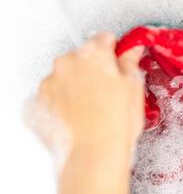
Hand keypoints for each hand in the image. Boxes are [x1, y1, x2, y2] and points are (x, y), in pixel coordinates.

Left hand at [36, 32, 144, 157]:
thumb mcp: (134, 87)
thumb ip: (130, 62)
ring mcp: (49, 84)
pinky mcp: (37, 105)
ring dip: (76, 87)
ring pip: (65, 78)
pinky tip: (78, 119)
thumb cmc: (117, 124)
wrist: (95, 155)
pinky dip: (62, 105)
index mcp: (93, 54)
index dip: (114, 51)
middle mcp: (66, 63)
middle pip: (81, 58)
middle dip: (93, 71)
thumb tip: (132, 51)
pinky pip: (51, 99)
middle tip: (108, 93)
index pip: (103, 38)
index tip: (117, 62)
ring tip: (93, 110)